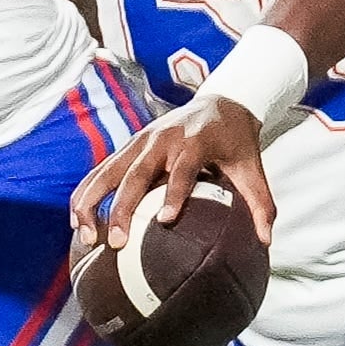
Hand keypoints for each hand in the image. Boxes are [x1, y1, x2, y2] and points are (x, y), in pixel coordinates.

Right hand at [70, 94, 274, 249]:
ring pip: (108, 171)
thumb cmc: (236, 142)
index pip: (182, 170)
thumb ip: (261, 203)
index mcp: (194, 142)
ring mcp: (140, 141)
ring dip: (92, 202)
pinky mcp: (128, 146)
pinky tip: (77, 221)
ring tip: (85, 236)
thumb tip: (267, 241)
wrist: (220, 103)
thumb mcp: (253, 168)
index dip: (174, 193)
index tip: (166, 220)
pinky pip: (101, 170)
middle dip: (123, 209)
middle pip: (136, 174)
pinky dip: (87, 193)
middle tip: (117, 242)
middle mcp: (162, 139)